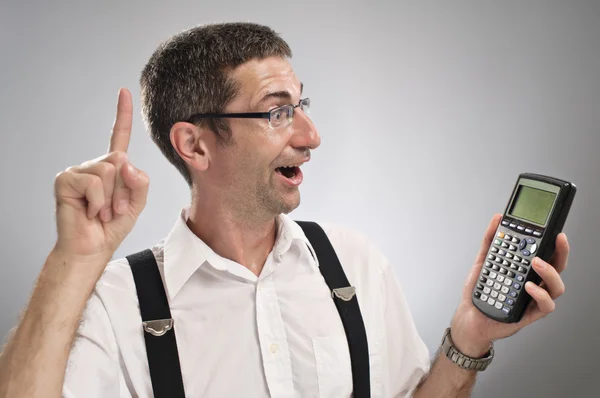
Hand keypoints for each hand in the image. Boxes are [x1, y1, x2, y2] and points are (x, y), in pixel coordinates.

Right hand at [53, 88, 148, 271]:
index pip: (119, 136)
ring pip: (109, 171)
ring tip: (102, 212)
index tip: (124, 91)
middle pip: (120, 160)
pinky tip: (90, 212)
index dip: (122, 114)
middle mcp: (95, 165)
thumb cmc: (112, 226)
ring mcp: (79, 171)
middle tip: (114, 210)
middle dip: (124, 191)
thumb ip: (139, 182)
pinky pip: (94, 182)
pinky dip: (98, 202)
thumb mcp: (137, 203)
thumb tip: (125, 162)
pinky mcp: (66, 179)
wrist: (92, 248)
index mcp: (112, 168)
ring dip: (111, 199)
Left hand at [449, 214, 569, 355]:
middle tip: (556, 240)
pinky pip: (546, 306)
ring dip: (550, 273)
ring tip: (536, 263)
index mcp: (526, 270)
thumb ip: (490, 240)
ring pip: (556, 287)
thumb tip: (497, 219)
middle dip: (561, 252)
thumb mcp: (483, 261)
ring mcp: (534, 299)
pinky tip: (529, 287)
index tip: (554, 230)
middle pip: (558, 267)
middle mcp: (535, 283)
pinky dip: (540, 295)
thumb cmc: (480, 291)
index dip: (555, 242)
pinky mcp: (531, 314)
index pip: (547, 254)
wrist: (469, 316)